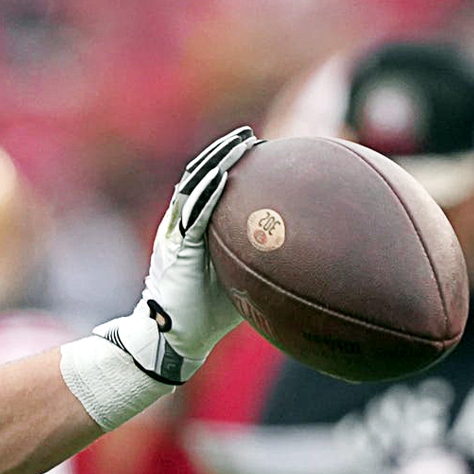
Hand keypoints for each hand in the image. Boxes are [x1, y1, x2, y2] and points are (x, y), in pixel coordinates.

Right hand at [95, 126, 257, 383]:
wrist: (173, 337)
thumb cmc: (206, 313)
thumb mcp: (238, 280)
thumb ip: (257, 262)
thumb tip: (300, 258)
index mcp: (196, 229)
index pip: (211, 187)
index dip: (231, 164)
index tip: (259, 149)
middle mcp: (183, 225)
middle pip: (202, 177)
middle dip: (224, 153)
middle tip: (250, 135)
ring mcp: (177, 234)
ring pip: (194, 187)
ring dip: (216, 162)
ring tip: (239, 142)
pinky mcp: (175, 249)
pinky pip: (191, 215)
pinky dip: (206, 193)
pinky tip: (222, 175)